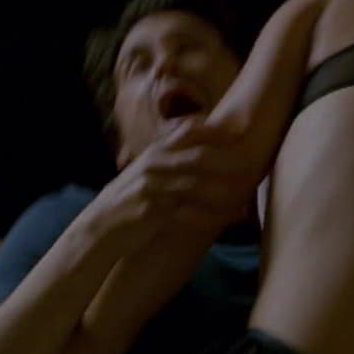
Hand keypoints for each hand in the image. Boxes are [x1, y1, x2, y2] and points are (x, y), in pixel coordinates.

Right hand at [90, 117, 261, 245]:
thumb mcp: (151, 172)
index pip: (189, 130)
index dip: (217, 128)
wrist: (101, 226)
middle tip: (252, 163)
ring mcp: (151, 186)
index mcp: (158, 151)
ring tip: (246, 197)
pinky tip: (229, 220)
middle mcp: (155, 163)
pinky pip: (186, 212)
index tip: (244, 126)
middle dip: (227, 159)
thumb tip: (211, 154)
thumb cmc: (133, 198)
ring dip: (222, 191)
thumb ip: (176, 159)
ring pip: (194, 184)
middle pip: (197, 155)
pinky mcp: (150, 210)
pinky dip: (210, 217)